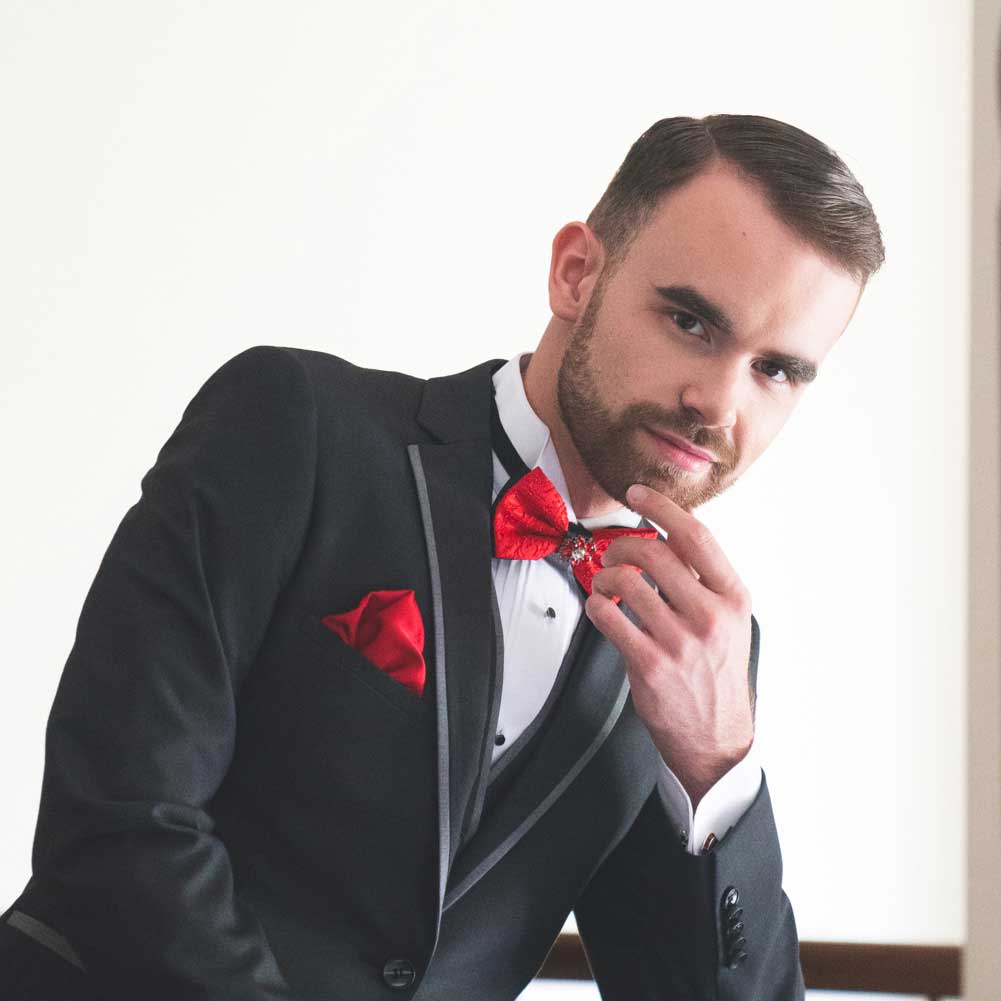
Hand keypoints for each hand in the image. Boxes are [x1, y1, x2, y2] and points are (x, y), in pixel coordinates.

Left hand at [585, 482, 754, 807]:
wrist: (718, 740)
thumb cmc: (717, 674)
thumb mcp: (729, 622)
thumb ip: (704, 581)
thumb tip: (664, 536)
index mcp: (734, 598)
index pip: (696, 536)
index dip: (662, 507)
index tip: (637, 494)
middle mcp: (710, 616)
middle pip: (653, 552)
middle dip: (622, 545)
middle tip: (614, 554)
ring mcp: (680, 642)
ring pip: (625, 581)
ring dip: (605, 576)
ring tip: (606, 586)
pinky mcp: (650, 665)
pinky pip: (607, 616)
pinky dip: (595, 604)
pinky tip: (601, 609)